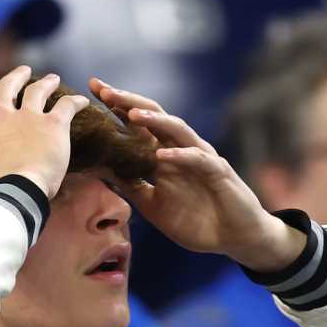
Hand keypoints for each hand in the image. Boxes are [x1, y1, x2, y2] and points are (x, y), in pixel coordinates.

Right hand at [0, 67, 86, 200]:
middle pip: (6, 87)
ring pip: (37, 90)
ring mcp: (28, 118)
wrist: (16, 197)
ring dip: (44, 83)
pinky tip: (81, 101)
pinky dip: (74, 101)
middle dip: (14, 77)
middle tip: (22, 72)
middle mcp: (2, 118)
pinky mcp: (53, 124)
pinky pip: (66, 105)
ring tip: (50, 80)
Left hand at [87, 78, 302, 270]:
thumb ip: (132, 186)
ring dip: (153, 120)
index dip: (116, 108)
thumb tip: (101, 170)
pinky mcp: (218, 172)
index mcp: (164, 155)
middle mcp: (180, 149)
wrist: (234, 237)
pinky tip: (162, 155)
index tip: (92, 91)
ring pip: (176, 129)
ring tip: (130, 114)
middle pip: (153, 117)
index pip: (137, 125)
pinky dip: (180, 156)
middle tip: (103, 89)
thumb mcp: (153, 205)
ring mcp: (200, 157)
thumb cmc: (197, 220)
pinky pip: (197, 159)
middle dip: (128, 102)